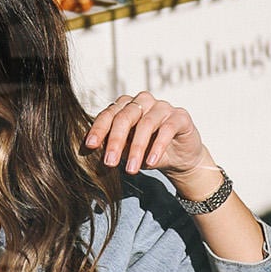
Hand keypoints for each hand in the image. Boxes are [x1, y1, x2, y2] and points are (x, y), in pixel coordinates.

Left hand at [85, 90, 217, 184]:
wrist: (179, 158)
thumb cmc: (148, 151)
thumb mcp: (127, 151)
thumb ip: (113, 147)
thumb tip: (93, 150)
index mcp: (125, 106)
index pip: (109, 114)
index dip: (99, 129)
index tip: (90, 146)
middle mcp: (143, 101)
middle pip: (125, 116)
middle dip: (115, 141)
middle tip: (109, 163)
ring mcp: (162, 106)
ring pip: (146, 124)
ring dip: (136, 148)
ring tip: (131, 170)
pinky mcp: (180, 116)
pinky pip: (167, 129)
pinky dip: (157, 147)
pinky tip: (150, 162)